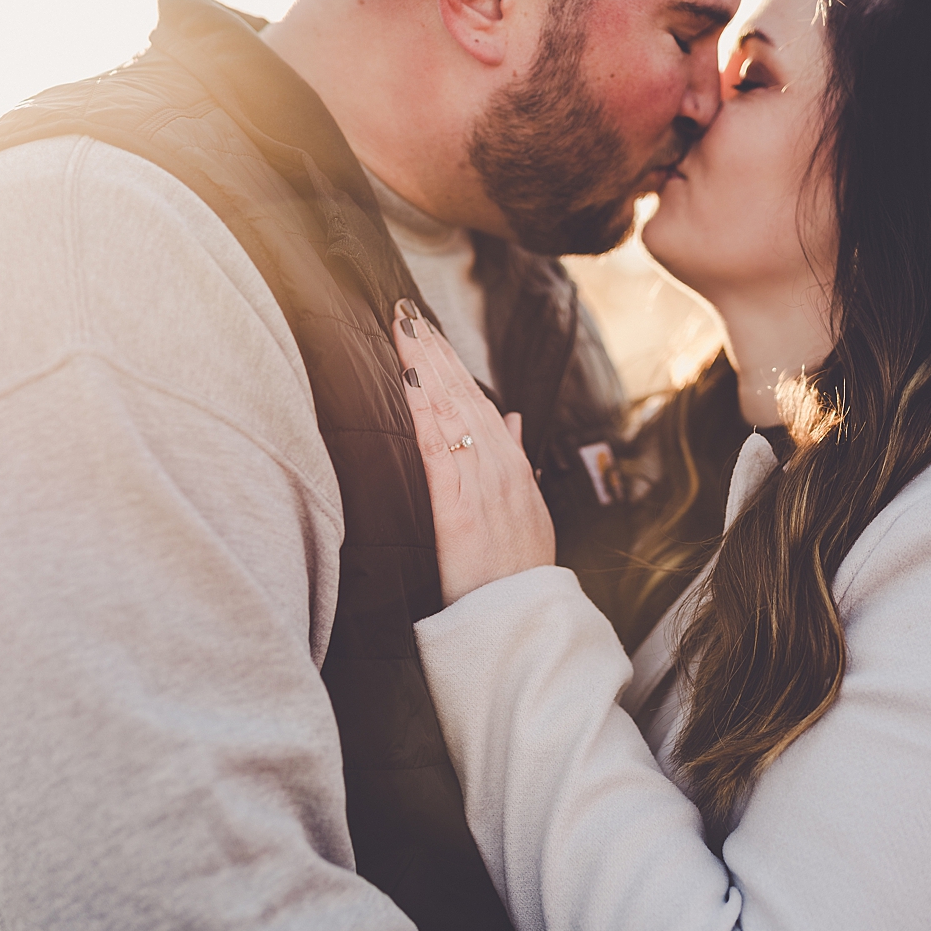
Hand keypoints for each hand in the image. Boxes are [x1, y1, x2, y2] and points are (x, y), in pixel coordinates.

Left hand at [392, 302, 556, 603]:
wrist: (523, 619)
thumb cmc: (517, 575)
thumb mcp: (528, 512)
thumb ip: (515, 462)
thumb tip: (510, 418)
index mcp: (511, 469)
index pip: (480, 404)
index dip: (453, 366)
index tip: (429, 332)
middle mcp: (498, 469)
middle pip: (465, 397)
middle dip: (435, 352)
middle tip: (405, 311)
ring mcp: (480, 486)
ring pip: (451, 413)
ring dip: (426, 368)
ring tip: (402, 330)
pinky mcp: (457, 508)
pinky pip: (437, 449)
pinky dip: (424, 411)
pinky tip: (409, 381)